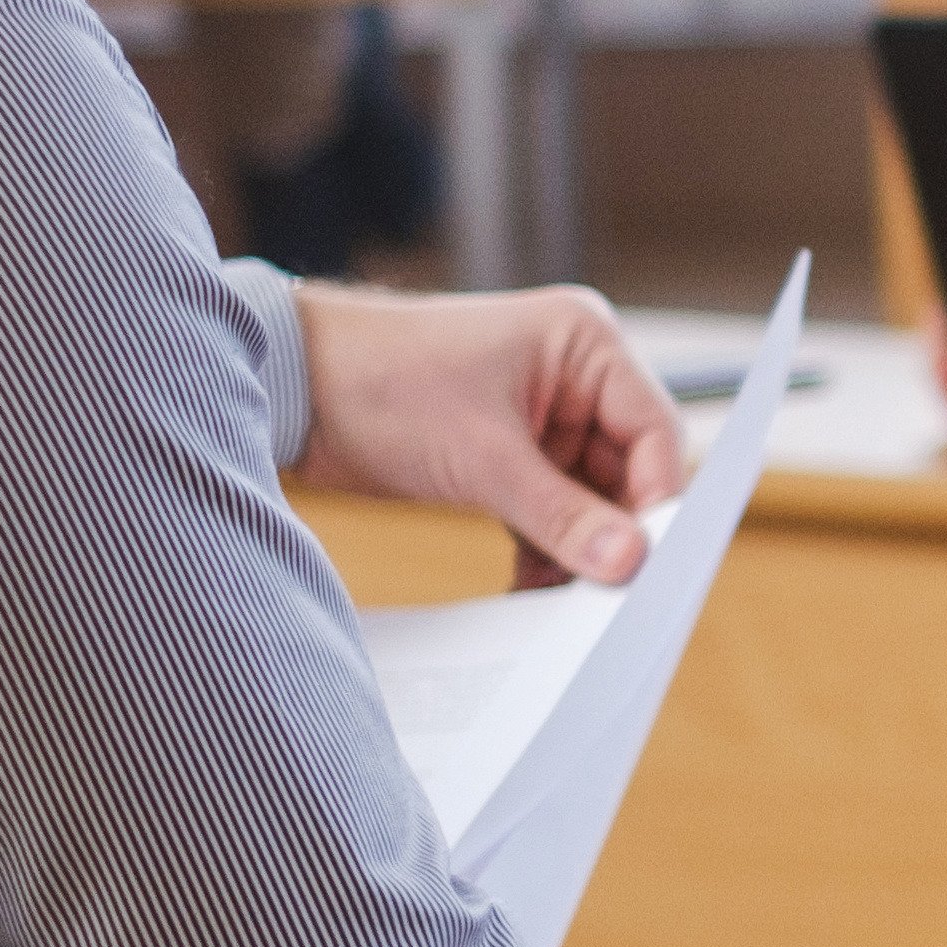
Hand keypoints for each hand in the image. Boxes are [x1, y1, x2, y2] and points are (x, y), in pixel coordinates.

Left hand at [296, 284, 691, 588]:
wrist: (290, 386)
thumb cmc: (382, 385)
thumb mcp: (482, 458)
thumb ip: (562, 515)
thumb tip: (629, 564)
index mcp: (584, 343)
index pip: (654, 429)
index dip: (656, 498)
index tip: (651, 563)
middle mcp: (573, 374)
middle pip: (626, 468)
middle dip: (612, 530)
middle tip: (608, 596)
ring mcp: (541, 414)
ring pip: (587, 496)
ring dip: (574, 546)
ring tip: (562, 603)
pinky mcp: (507, 450)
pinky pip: (548, 507)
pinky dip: (542, 547)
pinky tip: (531, 589)